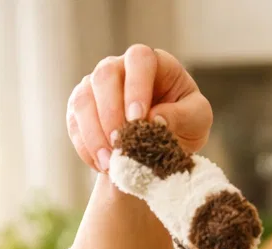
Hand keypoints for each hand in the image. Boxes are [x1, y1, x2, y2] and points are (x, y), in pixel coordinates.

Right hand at [65, 44, 212, 173]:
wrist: (161, 147)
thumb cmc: (184, 124)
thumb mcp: (197, 120)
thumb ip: (182, 116)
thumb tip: (155, 120)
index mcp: (152, 63)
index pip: (139, 59)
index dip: (136, 86)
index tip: (139, 119)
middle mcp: (119, 68)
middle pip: (104, 76)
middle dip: (111, 113)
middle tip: (122, 145)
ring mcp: (95, 86)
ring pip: (83, 100)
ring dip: (95, 134)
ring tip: (111, 163)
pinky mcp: (80, 110)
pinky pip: (74, 123)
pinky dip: (86, 147)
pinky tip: (103, 166)